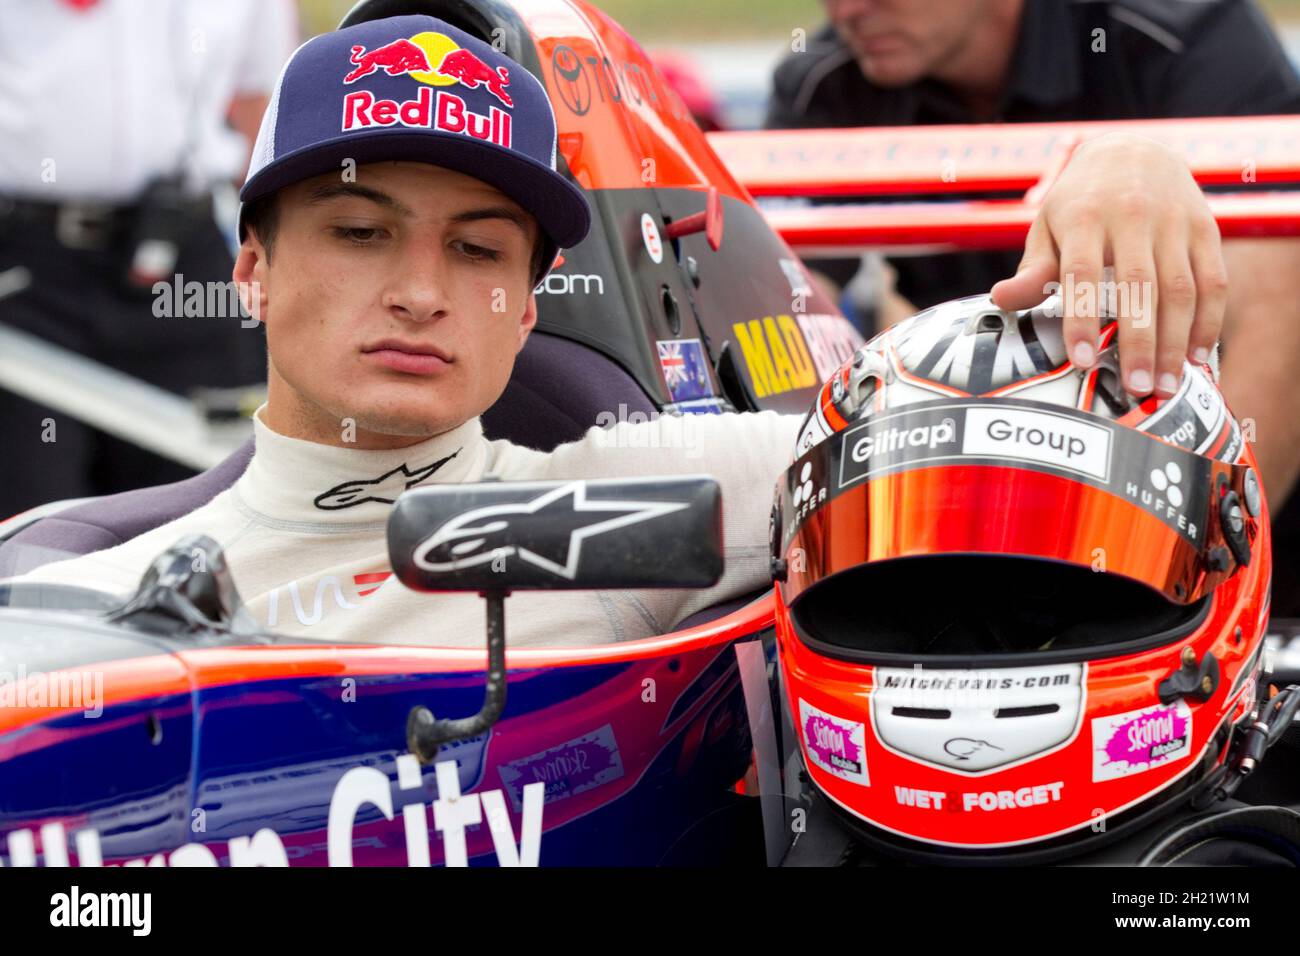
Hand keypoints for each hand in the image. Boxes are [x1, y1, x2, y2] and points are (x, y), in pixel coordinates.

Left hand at [990, 132, 1227, 397]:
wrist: (1133, 148)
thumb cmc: (1080, 200)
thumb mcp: (1048, 226)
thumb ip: (1033, 268)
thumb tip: (1001, 299)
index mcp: (1085, 217)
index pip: (1082, 274)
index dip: (1082, 319)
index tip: (1084, 360)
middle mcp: (1133, 216)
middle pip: (1139, 286)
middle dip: (1140, 342)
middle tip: (1137, 388)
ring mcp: (1174, 222)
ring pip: (1181, 288)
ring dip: (1176, 341)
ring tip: (1165, 384)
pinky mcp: (1205, 228)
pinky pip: (1214, 280)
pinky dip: (1208, 321)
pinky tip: (1196, 356)